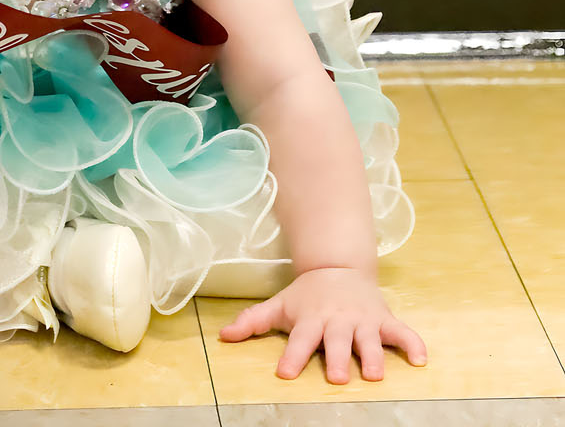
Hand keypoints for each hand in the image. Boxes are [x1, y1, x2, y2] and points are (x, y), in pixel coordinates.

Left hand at [219, 267, 426, 383]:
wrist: (339, 267)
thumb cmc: (306, 295)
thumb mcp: (279, 305)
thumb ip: (252, 321)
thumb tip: (223, 336)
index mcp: (311, 319)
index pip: (299, 339)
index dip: (292, 356)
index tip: (285, 373)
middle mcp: (337, 320)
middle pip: (336, 341)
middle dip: (336, 358)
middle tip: (335, 377)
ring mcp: (362, 319)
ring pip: (368, 339)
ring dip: (372, 355)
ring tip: (374, 374)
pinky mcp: (383, 318)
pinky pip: (401, 331)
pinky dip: (412, 343)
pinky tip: (421, 359)